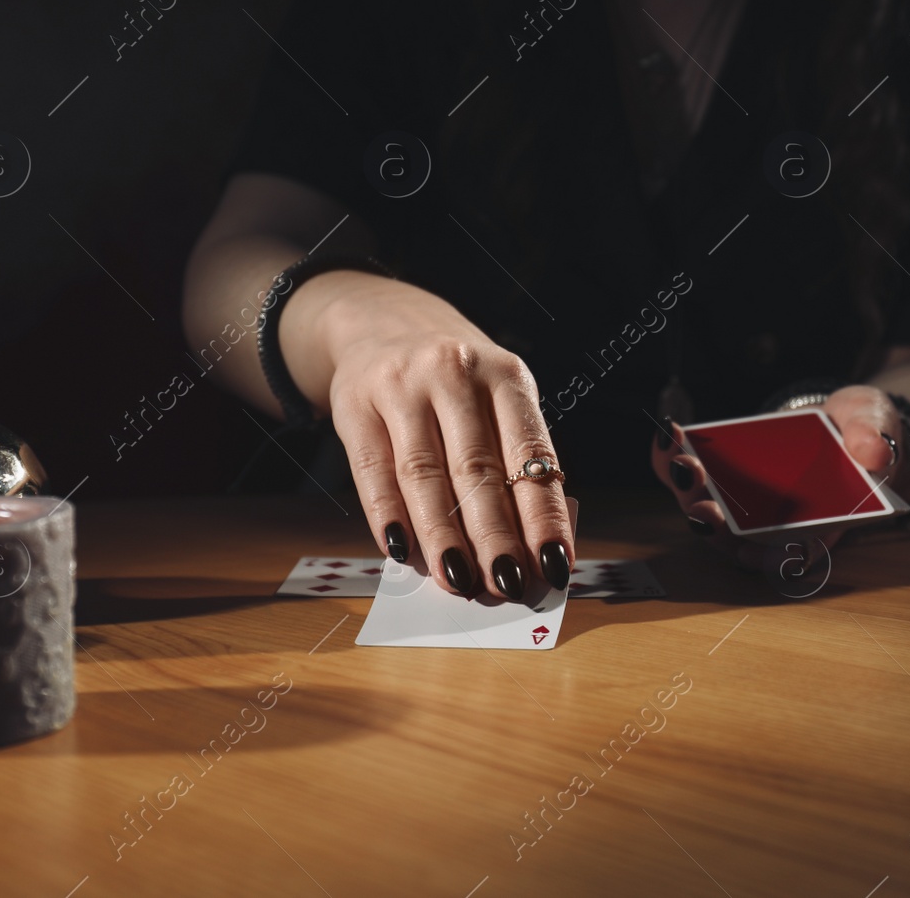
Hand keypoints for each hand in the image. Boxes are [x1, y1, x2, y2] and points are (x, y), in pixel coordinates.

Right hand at [313, 275, 573, 599]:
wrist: (383, 324)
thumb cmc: (457, 382)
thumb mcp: (495, 398)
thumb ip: (509, 461)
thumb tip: (524, 548)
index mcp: (506, 375)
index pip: (530, 454)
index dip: (544, 514)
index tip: (554, 564)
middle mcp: (455, 374)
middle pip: (477, 470)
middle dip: (495, 536)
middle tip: (507, 584)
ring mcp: (402, 386)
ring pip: (424, 475)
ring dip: (443, 537)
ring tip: (460, 581)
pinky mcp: (355, 404)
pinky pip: (373, 471)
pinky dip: (388, 516)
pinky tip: (402, 552)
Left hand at [649, 385, 909, 572]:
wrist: (840, 415)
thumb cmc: (861, 431)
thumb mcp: (876, 425)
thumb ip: (874, 437)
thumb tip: (873, 453)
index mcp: (821, 521)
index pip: (795, 553)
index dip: (771, 559)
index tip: (750, 553)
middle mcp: (776, 521)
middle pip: (739, 539)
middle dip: (716, 526)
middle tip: (705, 505)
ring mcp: (745, 500)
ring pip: (708, 512)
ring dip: (688, 491)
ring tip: (680, 459)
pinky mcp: (722, 473)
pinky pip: (691, 475)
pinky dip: (672, 458)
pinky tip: (669, 434)